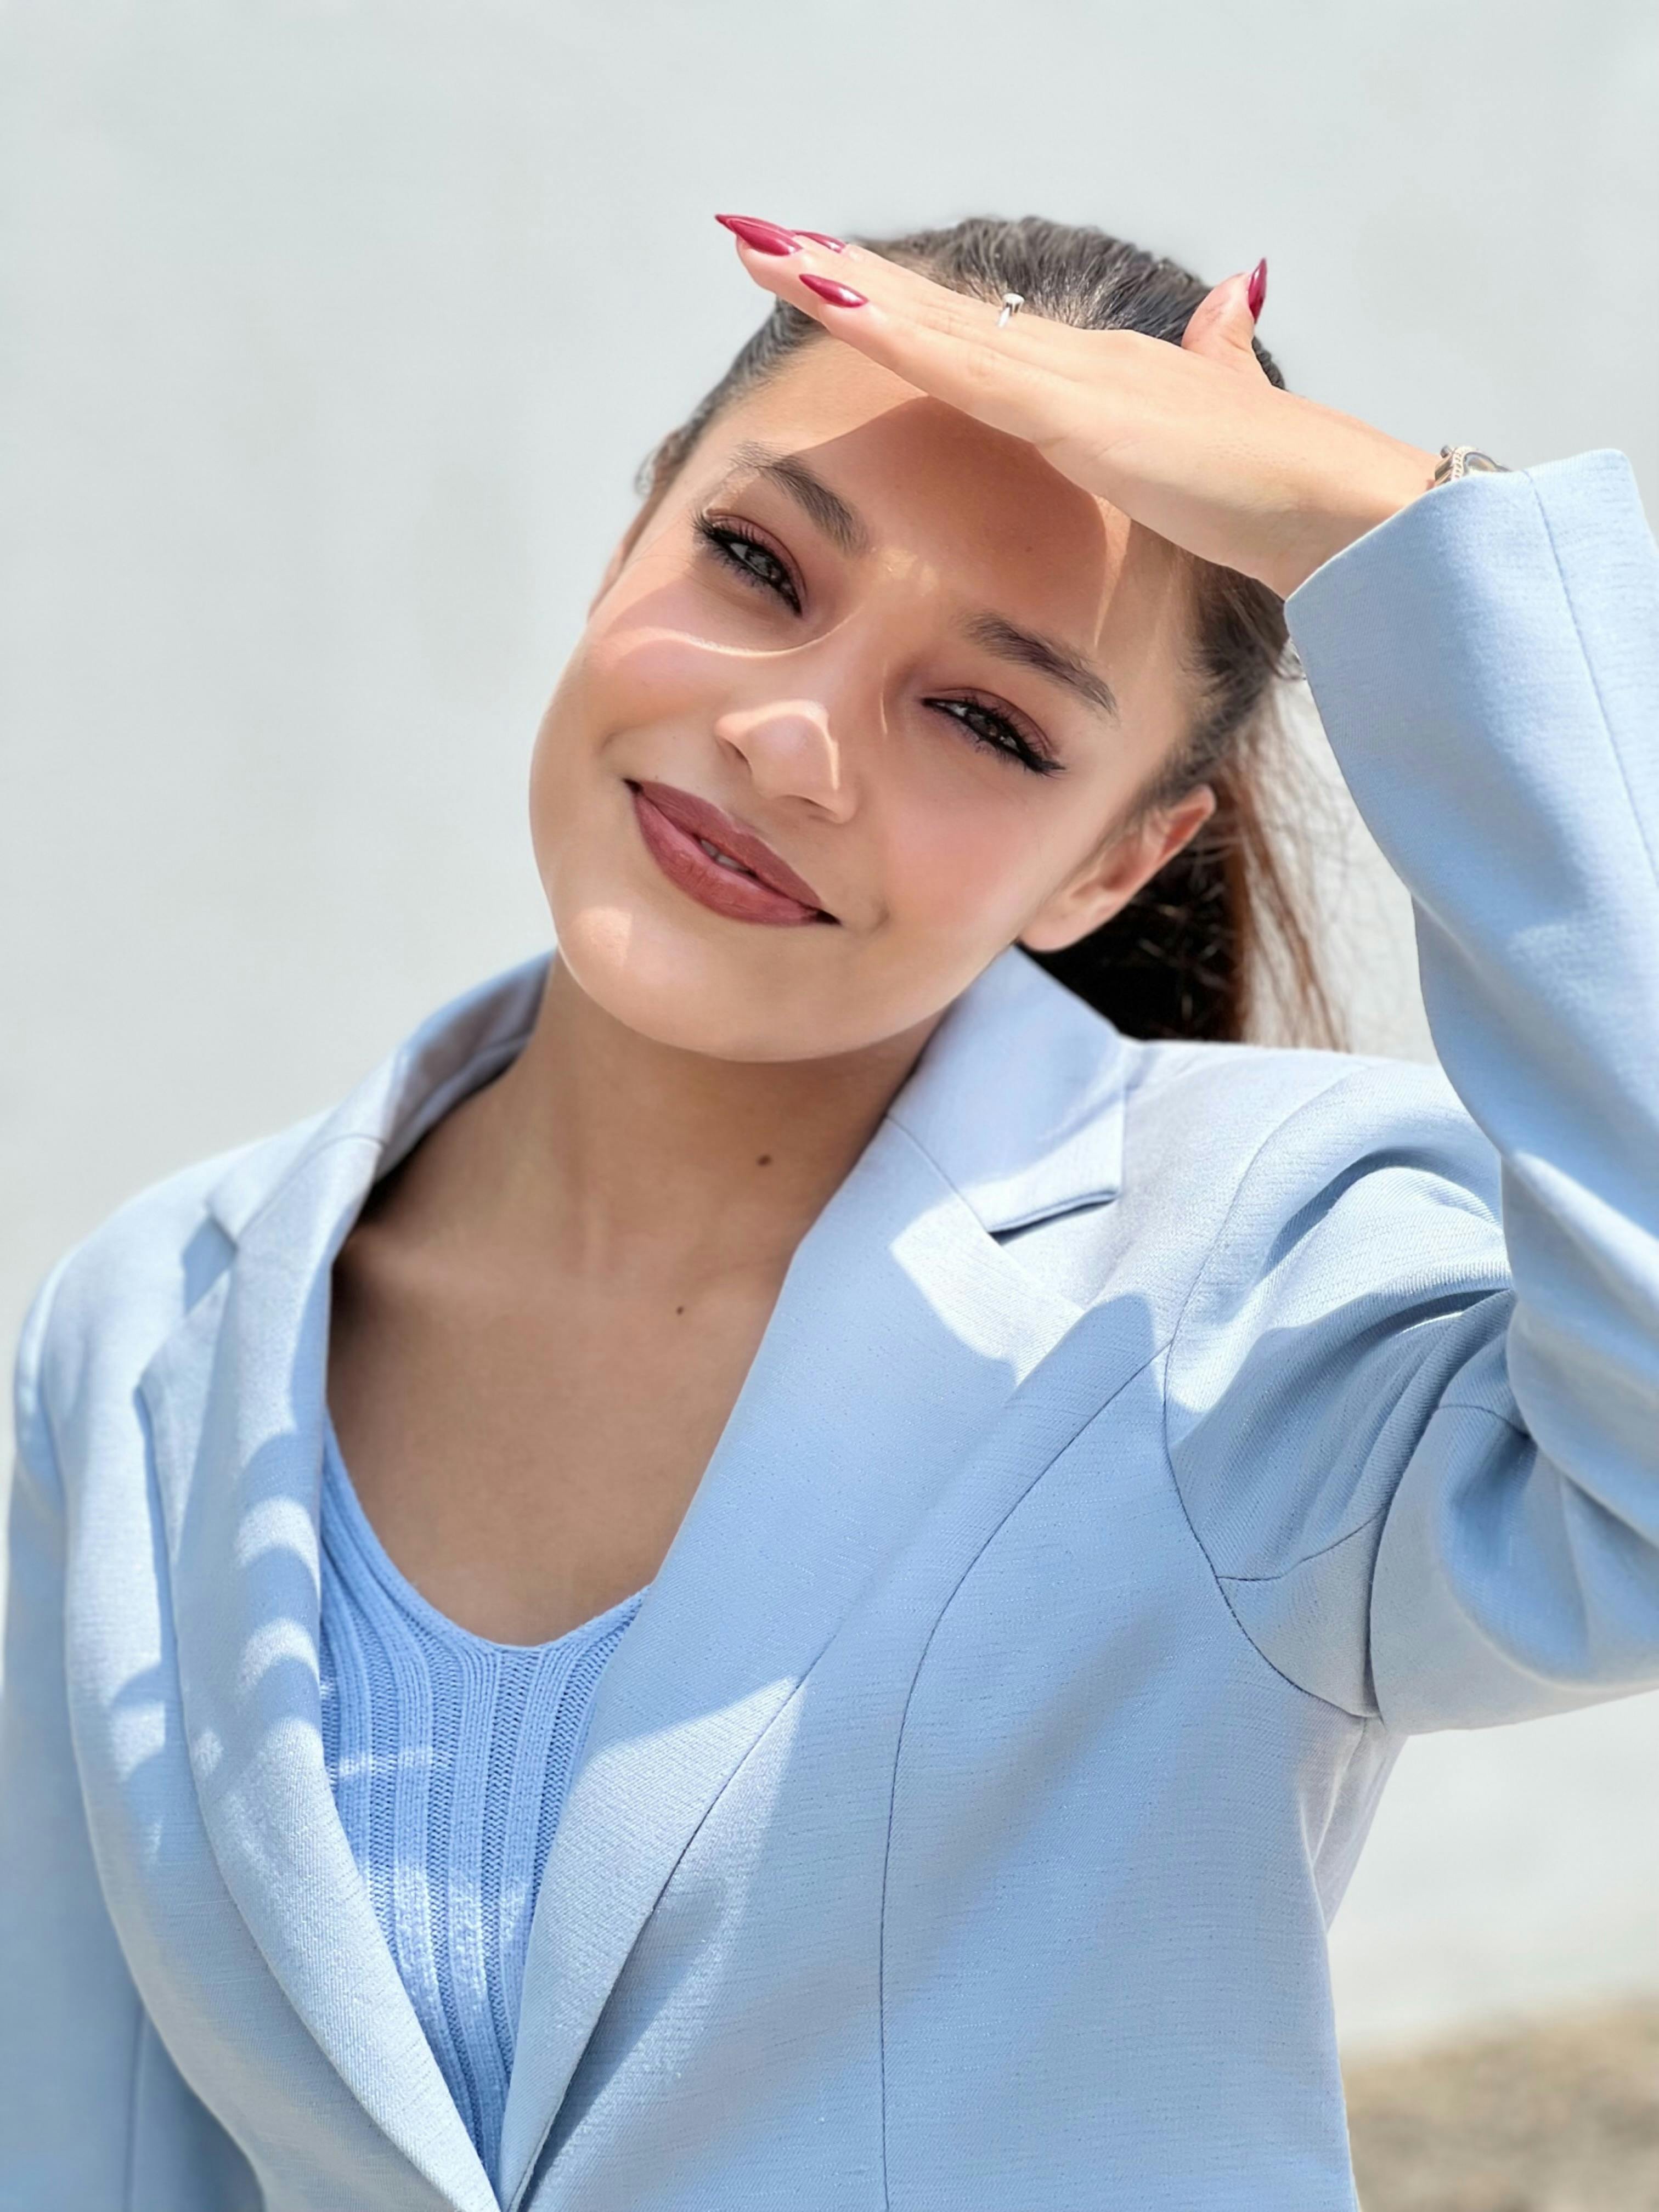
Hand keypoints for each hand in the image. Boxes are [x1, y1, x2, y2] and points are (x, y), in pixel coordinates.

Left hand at [719, 219, 1439, 600]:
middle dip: (837, 275)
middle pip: (929, 310)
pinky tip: (834, 305)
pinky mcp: (1072, 416)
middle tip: (754, 238)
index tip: (821, 274)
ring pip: (928, 324)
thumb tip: (1227, 299)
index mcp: (1090, 374)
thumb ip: (1216, 358)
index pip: (967, 330)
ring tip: (761, 250)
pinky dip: (892, 335)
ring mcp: (1067, 382)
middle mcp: (1069, 360)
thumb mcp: (1223, 414)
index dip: (890, 301)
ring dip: (839, 287)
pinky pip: (961, 371)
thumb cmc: (1276, 483)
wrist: (1330, 503)